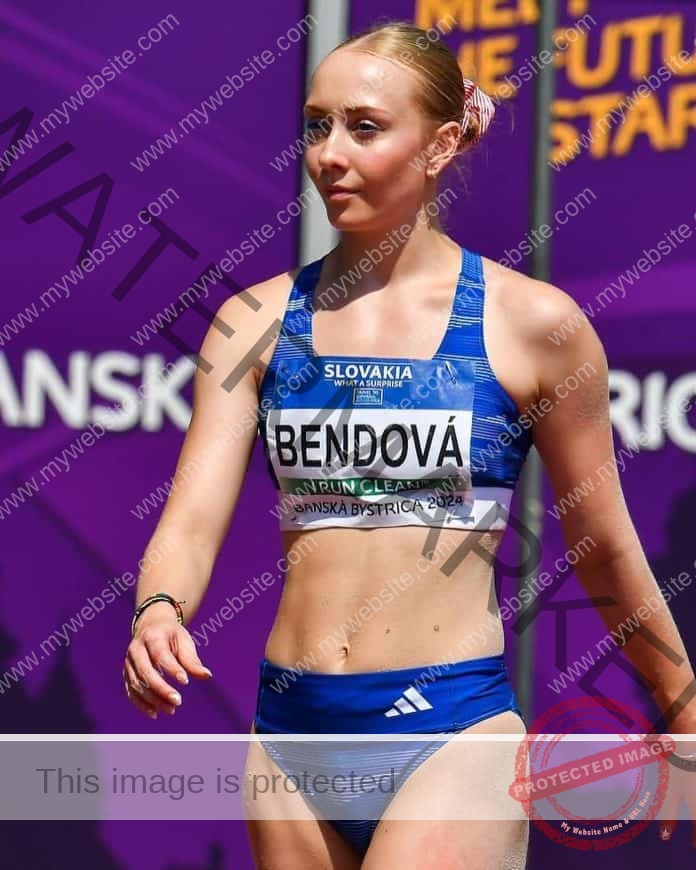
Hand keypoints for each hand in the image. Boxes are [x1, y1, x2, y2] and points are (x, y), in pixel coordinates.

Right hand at [123, 605, 211, 719]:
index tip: (185, 681)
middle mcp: (136, 649)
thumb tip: (206, 676)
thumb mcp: (184, 641)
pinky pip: (131, 691)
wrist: (151, 626)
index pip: (159, 654)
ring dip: (153, 700)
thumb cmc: (171, 635)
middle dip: (160, 689)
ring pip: (136, 684)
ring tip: (171, 710)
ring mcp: (128, 662)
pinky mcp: (126, 673)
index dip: (171, 669)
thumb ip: (192, 660)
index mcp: (152, 636)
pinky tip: (155, 713)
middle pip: (144, 671)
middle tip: (178, 701)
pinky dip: (141, 704)